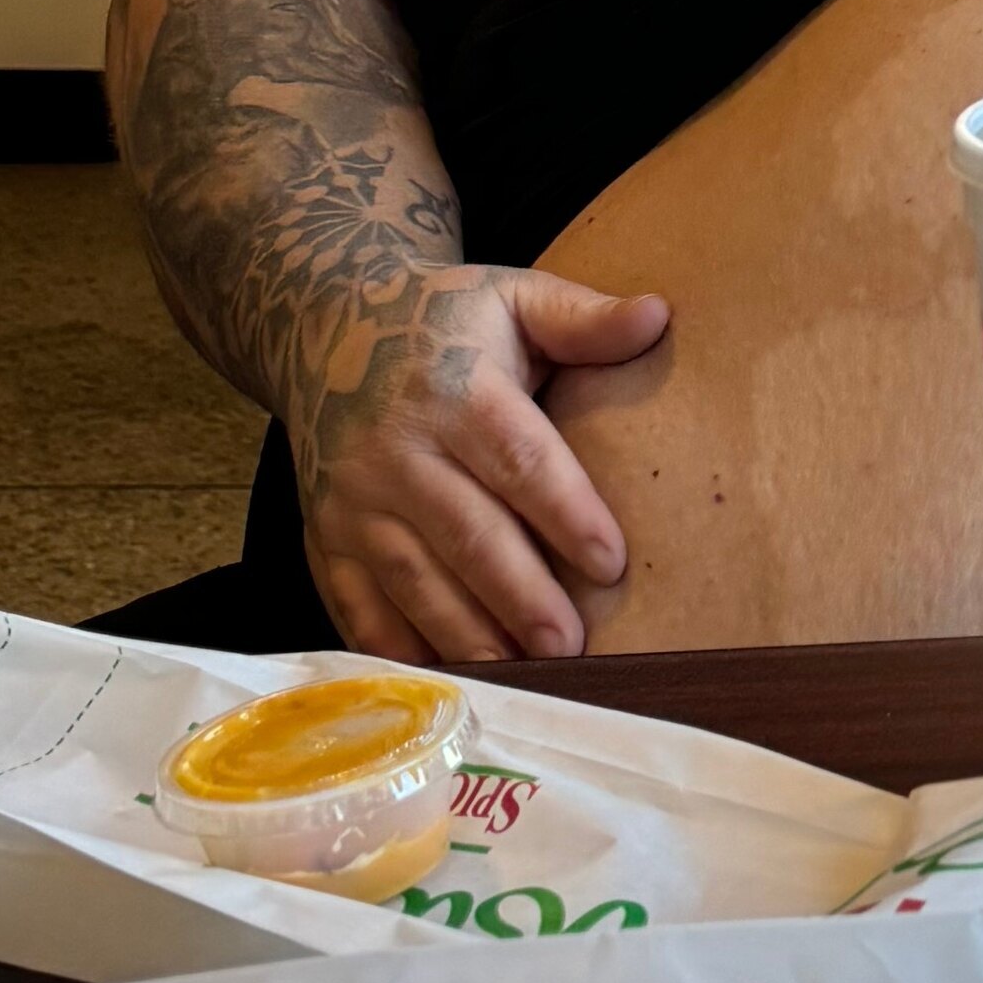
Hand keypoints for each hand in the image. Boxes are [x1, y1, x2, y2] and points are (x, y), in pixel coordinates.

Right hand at [288, 264, 669, 667]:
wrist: (323, 329)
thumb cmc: (444, 321)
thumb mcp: (512, 298)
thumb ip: (583, 318)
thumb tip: (659, 315)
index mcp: (451, 389)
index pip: (515, 456)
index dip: (563, 510)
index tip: (612, 561)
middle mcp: (393, 450)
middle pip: (464, 532)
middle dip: (520, 595)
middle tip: (572, 645)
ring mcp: (351, 501)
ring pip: (413, 579)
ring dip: (467, 634)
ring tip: (524, 678)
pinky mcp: (324, 538)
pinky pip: (357, 604)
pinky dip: (396, 651)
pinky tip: (444, 685)